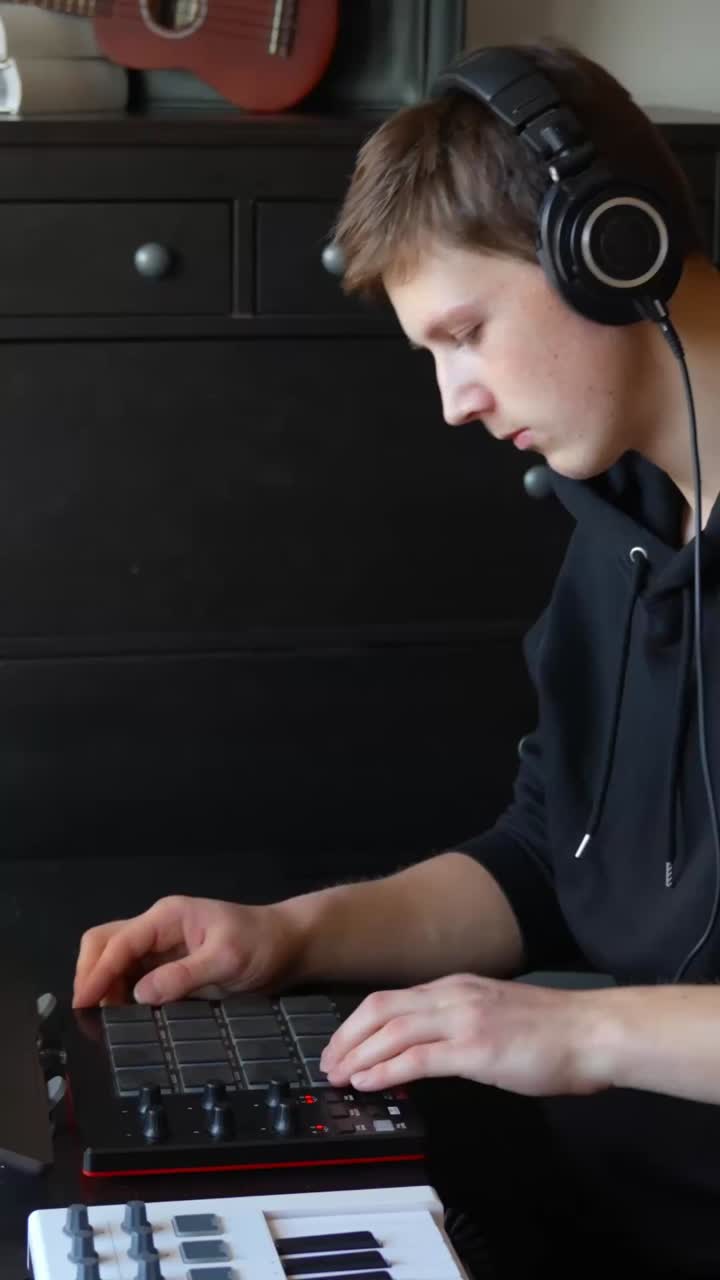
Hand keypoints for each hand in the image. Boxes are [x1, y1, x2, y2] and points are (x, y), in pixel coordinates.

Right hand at [72, 894, 299, 1008]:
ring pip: (115, 959)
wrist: (287, 946)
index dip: (98, 972)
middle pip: (106, 943)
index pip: (119, 941)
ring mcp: (162, 947)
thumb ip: (183, 976)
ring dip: (104, 985)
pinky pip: (133, 975)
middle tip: (89, 1011)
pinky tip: (124, 1015)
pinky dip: (121, 993)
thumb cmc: (261, 945)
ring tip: (103, 1018)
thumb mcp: (226, 960)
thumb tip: (139, 995)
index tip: (84, 1002)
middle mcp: (158, 928)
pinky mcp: (170, 966)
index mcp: (168, 917)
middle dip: (91, 973)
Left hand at [320, 973, 609, 1097]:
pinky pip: (418, 1056)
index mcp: (455, 987)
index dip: (358, 1023)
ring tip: (339, 1075)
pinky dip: (387, 1069)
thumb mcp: (493, 1015)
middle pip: (380, 1008)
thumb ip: (458, 1024)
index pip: (391, 999)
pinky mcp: (476, 1048)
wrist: (591, 1033)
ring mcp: (464, 1019)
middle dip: (347, 1036)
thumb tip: (426, 1048)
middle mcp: (453, 995)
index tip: (341, 1046)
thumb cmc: (551, 1032)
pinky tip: (370, 1082)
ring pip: (393, 1029)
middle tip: (328, 1063)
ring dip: (358, 1054)